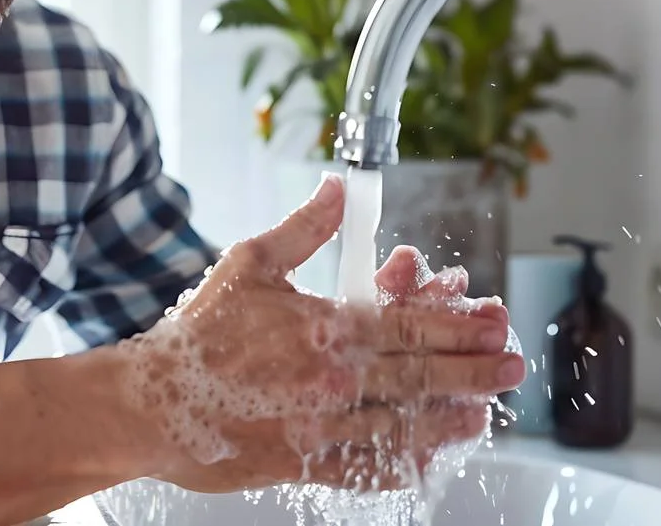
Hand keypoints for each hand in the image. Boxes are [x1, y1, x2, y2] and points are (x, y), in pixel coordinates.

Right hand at [125, 174, 524, 494]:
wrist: (148, 402)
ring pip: (404, 424)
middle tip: (512, 364)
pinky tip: (426, 460)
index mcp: (325, 326)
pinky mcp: (302, 466)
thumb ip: (305, 228)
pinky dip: (399, 467)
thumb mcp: (250, 263)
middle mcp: (332, 379)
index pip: (410, 323)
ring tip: (482, 411)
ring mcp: (321, 427)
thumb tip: (338, 189)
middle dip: (475, 369)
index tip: (493, 318)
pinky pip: (365, 471)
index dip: (459, 322)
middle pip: (421, 375)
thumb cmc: (197, 334)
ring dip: (450, 417)